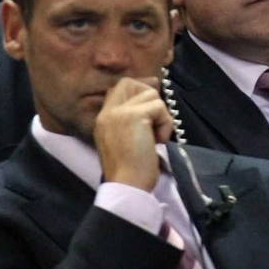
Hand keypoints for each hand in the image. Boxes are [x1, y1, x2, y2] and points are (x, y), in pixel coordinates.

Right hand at [94, 77, 173, 191]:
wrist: (127, 185)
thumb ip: (132, 119)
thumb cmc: (129, 170)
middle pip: (130, 82)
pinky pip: (159, 107)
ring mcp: (119, 112)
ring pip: (150, 94)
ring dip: (160, 116)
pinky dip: (165, 124)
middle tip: (155, 119)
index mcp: (103, 118)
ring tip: (154, 137)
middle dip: (148, 95)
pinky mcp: (134, 115)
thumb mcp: (125, 140)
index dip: (137, 90)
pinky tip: (157, 141)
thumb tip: (150, 98)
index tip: (151, 107)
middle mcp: (107, 112)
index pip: (118, 88)